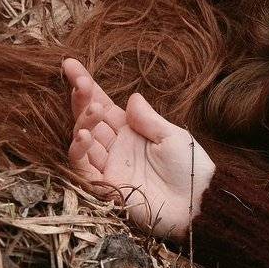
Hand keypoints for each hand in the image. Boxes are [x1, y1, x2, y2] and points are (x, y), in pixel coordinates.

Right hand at [64, 58, 213, 241]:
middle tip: (76, 80)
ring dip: (83, 122)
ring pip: (83, 140)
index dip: (87, 87)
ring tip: (92, 108)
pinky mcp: (105, 187)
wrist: (198, 203)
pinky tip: (84, 135)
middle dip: (80, 99)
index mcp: (132, 132)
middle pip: (89, 119)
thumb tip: (131, 97)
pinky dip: (79, 151)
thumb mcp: (173, 136)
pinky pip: (83, 167)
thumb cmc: (191, 168)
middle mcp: (115, 147)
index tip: (70, 64)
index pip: (104, 105)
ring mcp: (108, 166)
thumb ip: (148, 119)